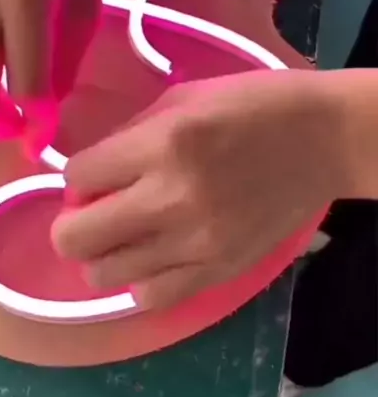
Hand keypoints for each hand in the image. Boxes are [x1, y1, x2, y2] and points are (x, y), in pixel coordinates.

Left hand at [53, 70, 342, 309]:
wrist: (323, 140)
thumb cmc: (251, 105)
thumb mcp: (182, 99)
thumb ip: (129, 136)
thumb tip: (88, 174)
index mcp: (163, 144)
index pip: (76, 178)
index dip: (78, 177)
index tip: (96, 174)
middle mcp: (172, 199)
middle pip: (74, 238)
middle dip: (73, 222)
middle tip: (97, 209)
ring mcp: (197, 244)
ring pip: (104, 275)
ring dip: (104, 253)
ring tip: (129, 233)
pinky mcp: (220, 272)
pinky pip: (151, 297)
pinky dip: (141, 280)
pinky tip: (156, 255)